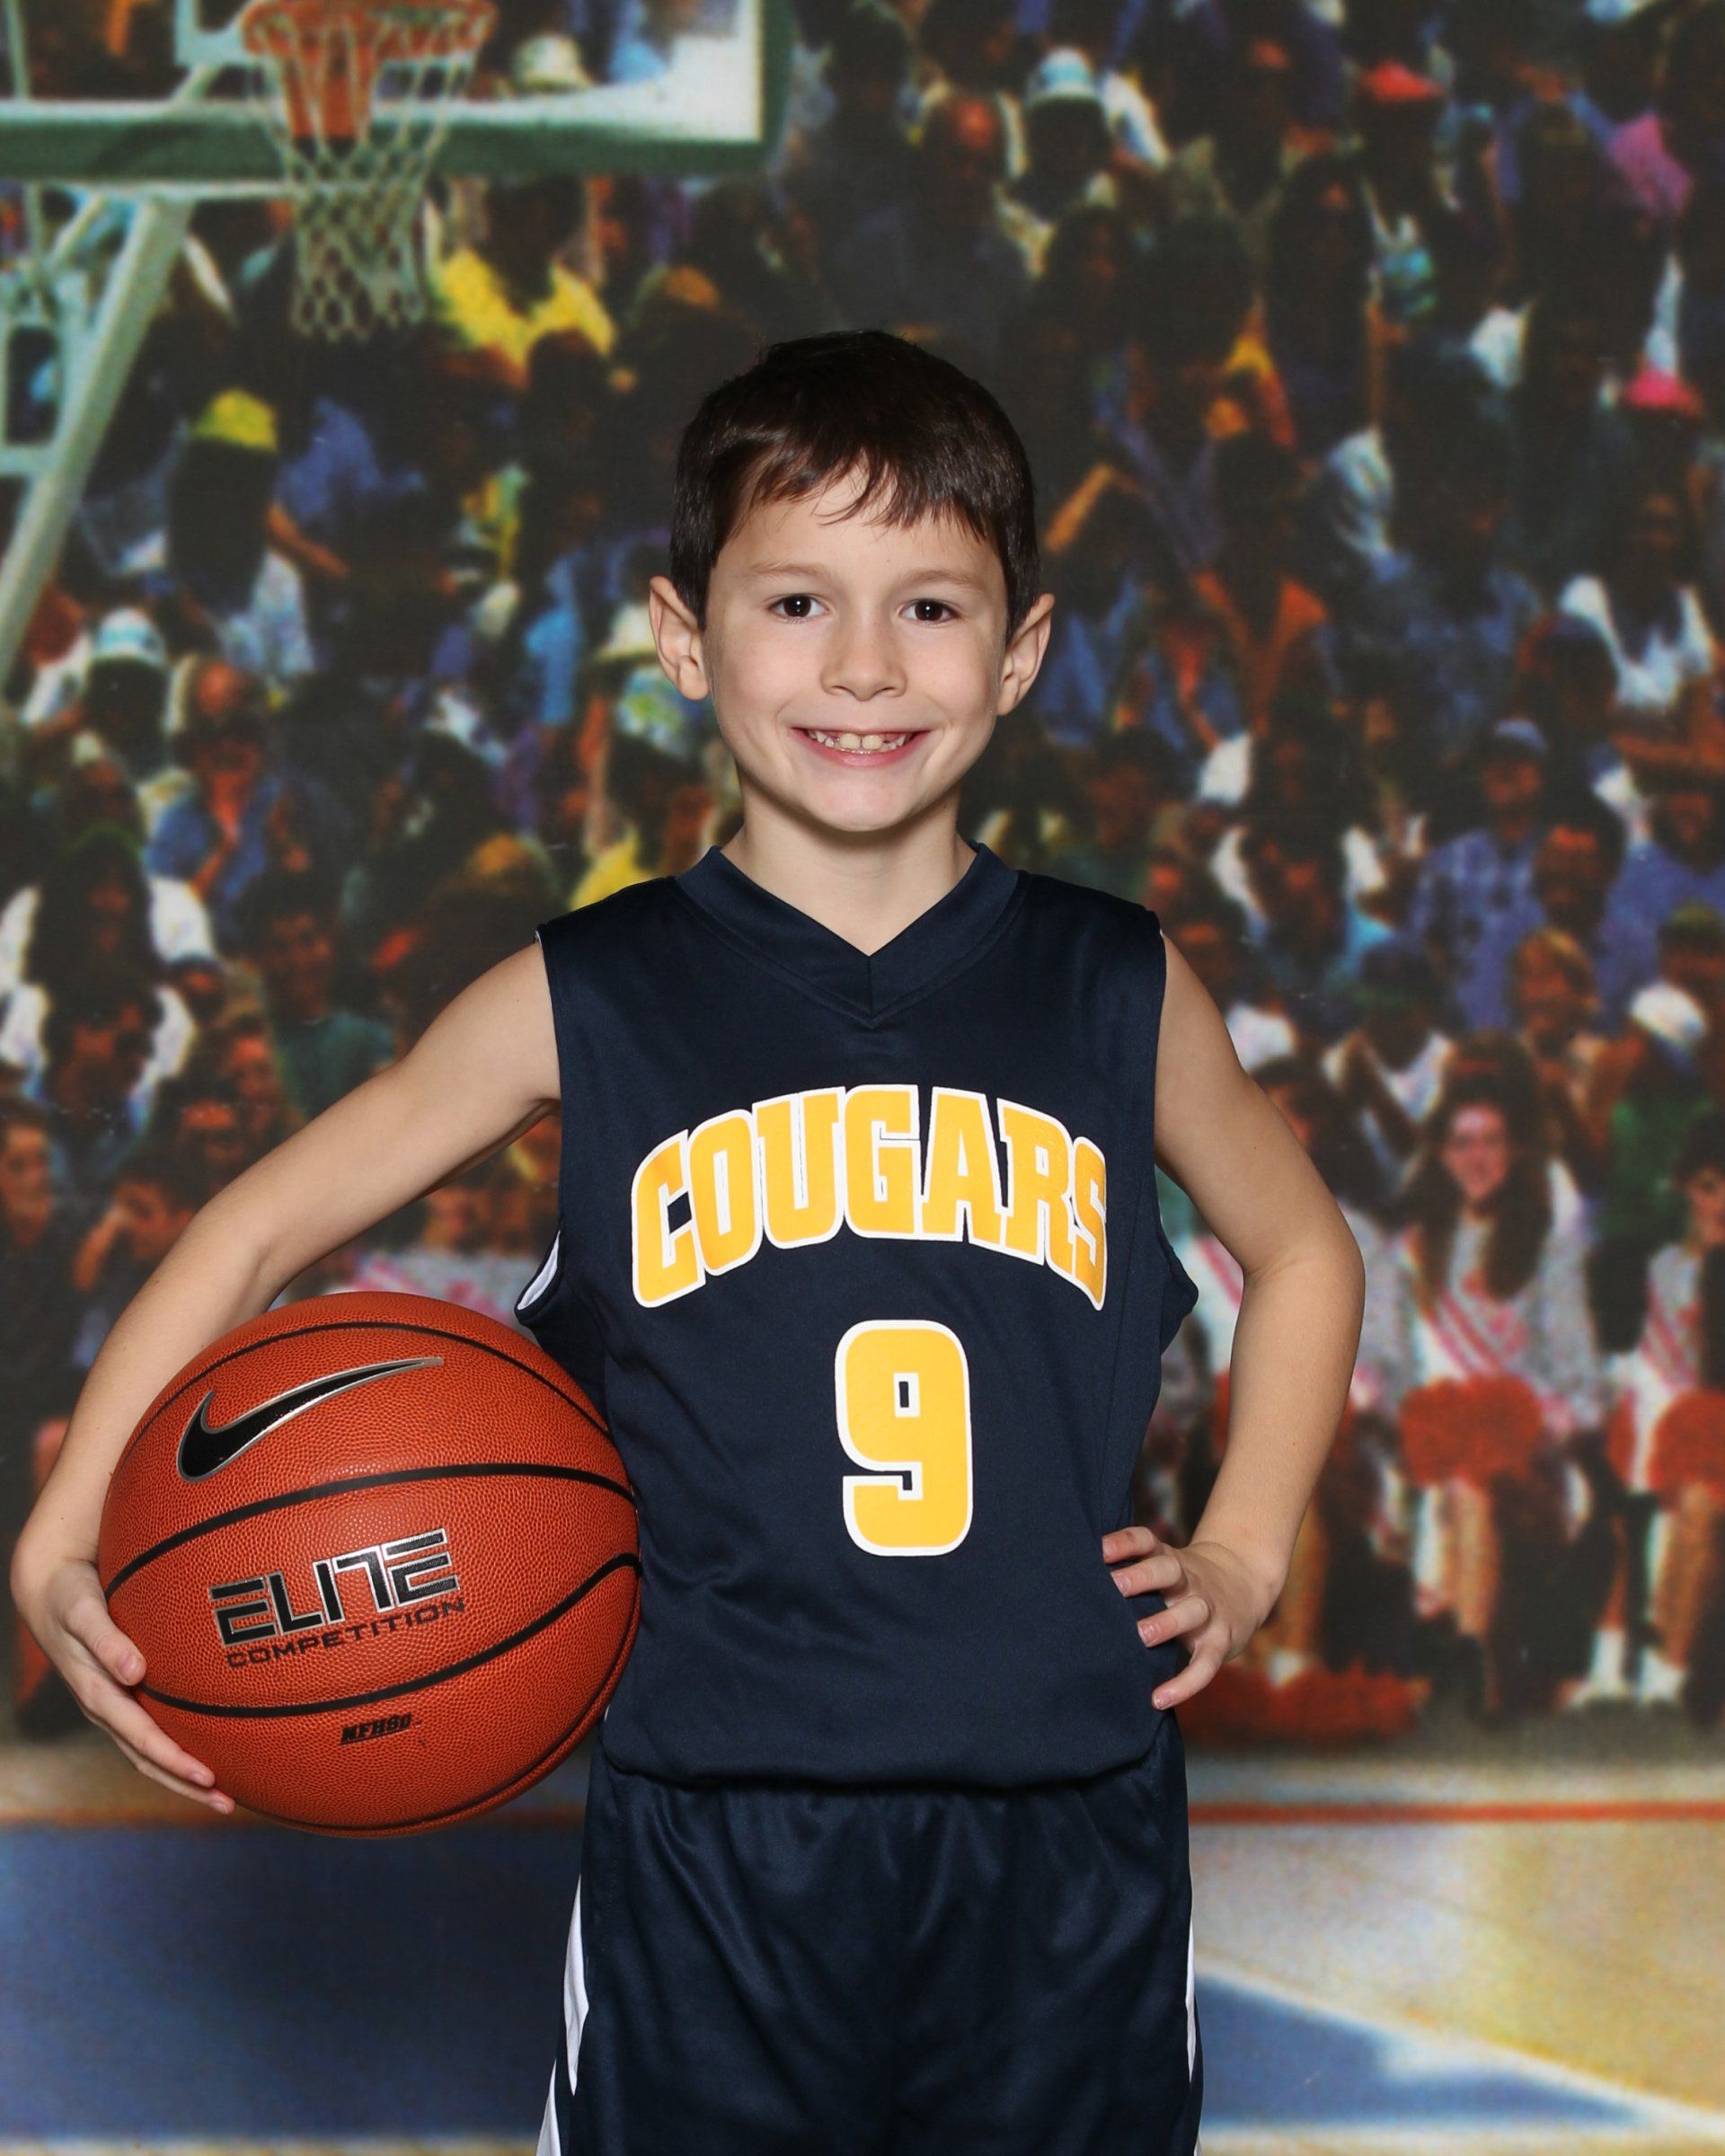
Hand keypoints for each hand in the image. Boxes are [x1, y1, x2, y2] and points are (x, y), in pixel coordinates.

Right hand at [8, 1544, 232, 1814]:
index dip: (173, 1760)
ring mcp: (112, 1707)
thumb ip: (106, 1641)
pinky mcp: (119, 1697)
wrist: (48, 1591)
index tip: (207, 1777)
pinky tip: (208, 1749)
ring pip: (148, 1753)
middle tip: (228, 1804)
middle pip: (147, 1759)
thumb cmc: (70, 1598)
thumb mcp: (83, 1613)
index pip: (141, 1737)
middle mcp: (105, 1708)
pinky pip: (149, 1733)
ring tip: (224, 1794)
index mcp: (97, 1694)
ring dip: (182, 1776)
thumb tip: (135, 1672)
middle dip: (185, 1784)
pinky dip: (176, 1750)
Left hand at [1101, 1525, 1274, 1709]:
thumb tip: (1072, 1583)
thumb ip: (1131, 1571)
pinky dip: (1185, 1683)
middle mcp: (1189, 1580)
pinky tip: (1159, 1698)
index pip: (1146, 1541)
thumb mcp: (1164, 1565)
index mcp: (1169, 1559)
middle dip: (1142, 1577)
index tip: (1099, 1550)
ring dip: (1167, 1622)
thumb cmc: (1183, 1581)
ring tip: (1141, 1636)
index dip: (1124, 1543)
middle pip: (1168, 1570)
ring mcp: (1208, 1609)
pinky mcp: (1221, 1640)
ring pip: (1192, 1611)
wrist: (1243, 1584)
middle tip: (1115, 1586)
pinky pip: (1206, 1663)